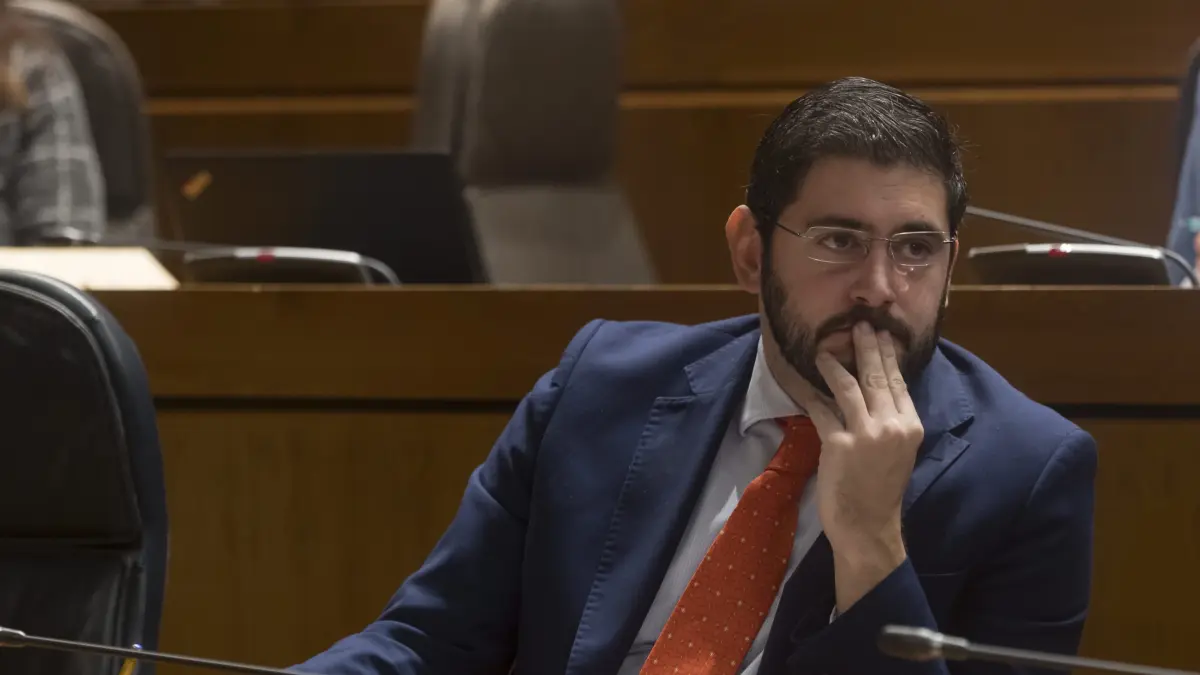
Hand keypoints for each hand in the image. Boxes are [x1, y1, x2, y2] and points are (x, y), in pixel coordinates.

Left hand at [795, 321, 924, 609]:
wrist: (869, 525)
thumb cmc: (881, 490)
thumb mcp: (900, 451)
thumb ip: (892, 421)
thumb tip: (878, 391)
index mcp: (911, 425)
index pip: (899, 381)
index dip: (888, 355)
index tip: (882, 334)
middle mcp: (892, 425)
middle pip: (876, 376)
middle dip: (866, 346)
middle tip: (858, 325)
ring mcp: (865, 433)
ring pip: (848, 386)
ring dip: (833, 364)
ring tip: (823, 350)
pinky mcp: (839, 443)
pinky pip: (820, 409)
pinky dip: (808, 393)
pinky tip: (800, 381)